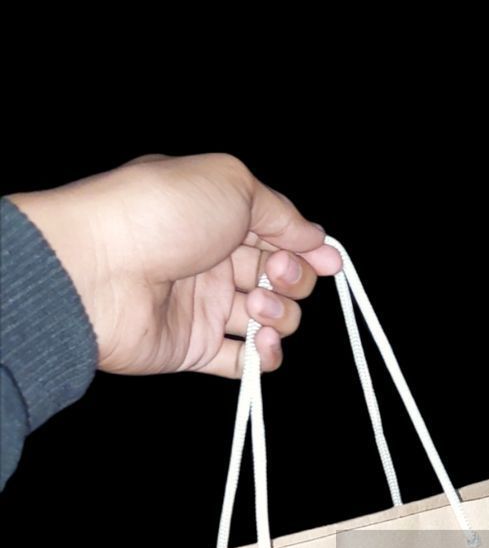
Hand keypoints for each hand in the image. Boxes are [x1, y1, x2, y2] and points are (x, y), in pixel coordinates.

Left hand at [5, 153, 342, 378]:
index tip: (331, 261)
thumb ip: (281, 212)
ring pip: (268, 319)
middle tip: (275, 275)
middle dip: (293, 279)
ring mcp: (203, 307)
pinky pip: (244, 362)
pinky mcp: (194, 349)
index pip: (278, 235)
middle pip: (279, 278)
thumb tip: (315, 237)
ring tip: (255, 308)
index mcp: (217, 216)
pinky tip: (260, 344)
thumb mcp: (232, 185)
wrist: (98, 270)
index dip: (308, 248)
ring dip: (280, 316)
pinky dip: (263, 357)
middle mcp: (211, 260)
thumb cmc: (160, 214)